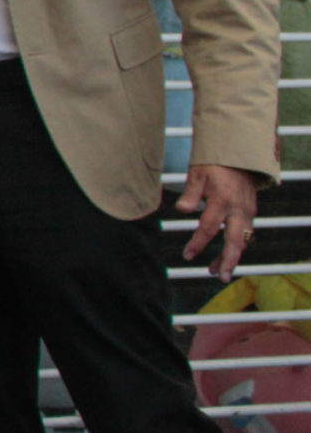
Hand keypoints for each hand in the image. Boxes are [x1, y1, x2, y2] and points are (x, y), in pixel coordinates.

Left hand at [179, 163, 259, 282]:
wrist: (238, 155)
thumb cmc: (213, 165)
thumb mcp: (197, 175)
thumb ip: (190, 194)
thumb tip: (182, 210)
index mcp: (222, 200)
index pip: (208, 228)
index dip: (198, 244)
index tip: (187, 256)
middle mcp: (238, 209)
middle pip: (236, 241)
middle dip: (229, 261)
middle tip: (220, 277)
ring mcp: (247, 211)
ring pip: (242, 240)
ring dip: (232, 256)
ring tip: (217, 271)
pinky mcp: (251, 211)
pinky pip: (246, 233)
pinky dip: (237, 245)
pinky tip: (227, 254)